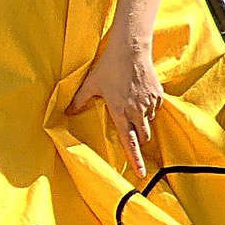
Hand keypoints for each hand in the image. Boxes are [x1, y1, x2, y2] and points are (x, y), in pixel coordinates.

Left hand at [68, 34, 163, 178]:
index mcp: (120, 112)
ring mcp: (150, 103)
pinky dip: (148, 109)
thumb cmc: (108, 68)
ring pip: (149, 123)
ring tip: (130, 106)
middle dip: (138, 140)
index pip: (129, 142)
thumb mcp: (90, 85)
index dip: (134, 159)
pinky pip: (155, 109)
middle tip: (131, 135)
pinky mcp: (158, 95)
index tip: (140, 173)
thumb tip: (67, 112)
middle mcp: (137, 111)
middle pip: (142, 136)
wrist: (130, 50)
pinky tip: (138, 96)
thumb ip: (79, 101)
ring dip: (142, 122)